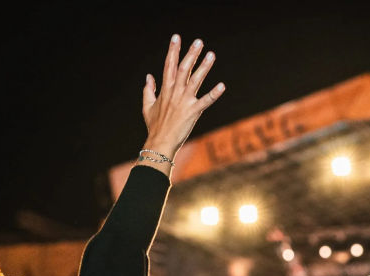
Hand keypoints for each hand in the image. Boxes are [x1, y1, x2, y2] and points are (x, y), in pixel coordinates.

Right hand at [141, 35, 224, 162]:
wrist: (160, 143)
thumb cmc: (154, 126)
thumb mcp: (147, 106)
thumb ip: (148, 90)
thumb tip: (148, 77)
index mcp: (165, 89)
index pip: (168, 65)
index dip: (173, 50)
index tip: (176, 38)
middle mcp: (175, 92)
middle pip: (183, 68)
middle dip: (191, 54)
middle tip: (199, 41)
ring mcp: (184, 101)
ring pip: (195, 80)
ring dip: (204, 67)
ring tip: (211, 55)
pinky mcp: (193, 112)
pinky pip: (205, 101)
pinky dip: (214, 93)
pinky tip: (222, 85)